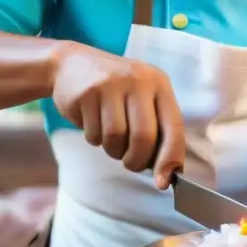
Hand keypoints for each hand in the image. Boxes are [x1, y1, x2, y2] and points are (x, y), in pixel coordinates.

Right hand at [51, 43, 184, 188]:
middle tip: (130, 162)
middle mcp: (138, 81)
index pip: (174, 127)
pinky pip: (93, 133)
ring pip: (116, 138)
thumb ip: (157, 130)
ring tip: (109, 136)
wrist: (72, 64)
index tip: (164, 182)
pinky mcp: (86, 93)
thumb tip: (167, 174)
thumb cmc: (115, 91)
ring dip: (112, 149)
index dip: (170, 159)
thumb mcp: (142, 98)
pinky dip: (94, 137)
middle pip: (143, 138)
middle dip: (136, 160)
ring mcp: (111, 85)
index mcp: (159, 84)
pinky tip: (92, 121)